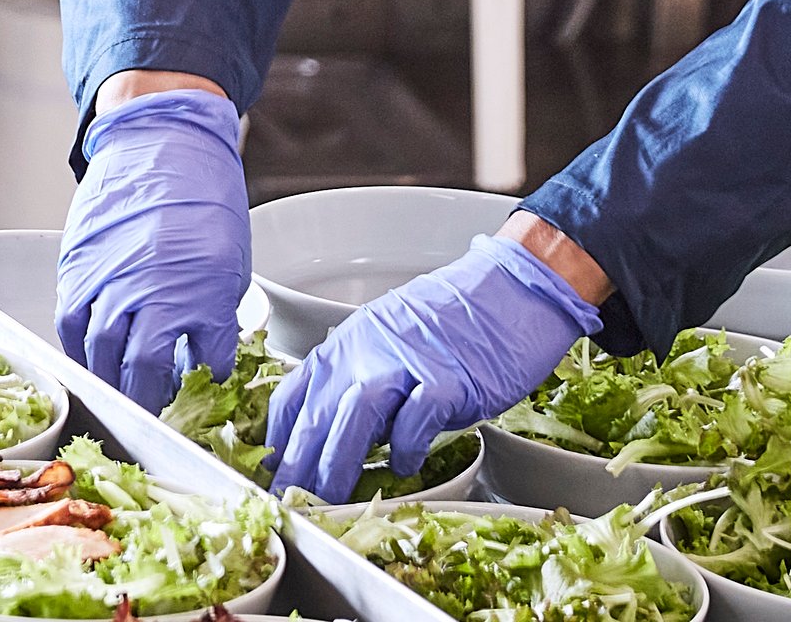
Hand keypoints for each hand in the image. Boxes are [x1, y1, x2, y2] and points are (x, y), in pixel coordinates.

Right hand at [56, 90, 250, 413]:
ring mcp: (111, 279)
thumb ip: (217, 305)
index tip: (207, 384)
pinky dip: (82, 348)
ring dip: (114, 380)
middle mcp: (154, 288)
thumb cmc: (204, 192)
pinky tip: (96, 357)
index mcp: (203, 284)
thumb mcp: (230, 251)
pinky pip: (73, 325)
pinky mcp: (80, 268)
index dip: (208, 376)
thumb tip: (208, 347)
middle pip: (144, 369)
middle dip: (151, 396)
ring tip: (126, 390)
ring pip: (104, 353)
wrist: (164, 141)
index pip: (207, 357)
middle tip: (156, 405)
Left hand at [265, 234, 600, 501]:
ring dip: (337, 466)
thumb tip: (334, 431)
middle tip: (291, 506)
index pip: (294, 395)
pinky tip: (406, 465)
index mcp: (352, 338)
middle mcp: (371, 347)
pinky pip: (415, 422)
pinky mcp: (449, 378)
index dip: (278, 443)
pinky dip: (405, 450)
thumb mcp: (393, 335)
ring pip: (354, 418)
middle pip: (317, 414)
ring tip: (331, 501)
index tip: (273, 476)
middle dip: (297, 469)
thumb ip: (361, 374)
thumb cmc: (460, 315)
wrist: (517, 285)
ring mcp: (409, 361)